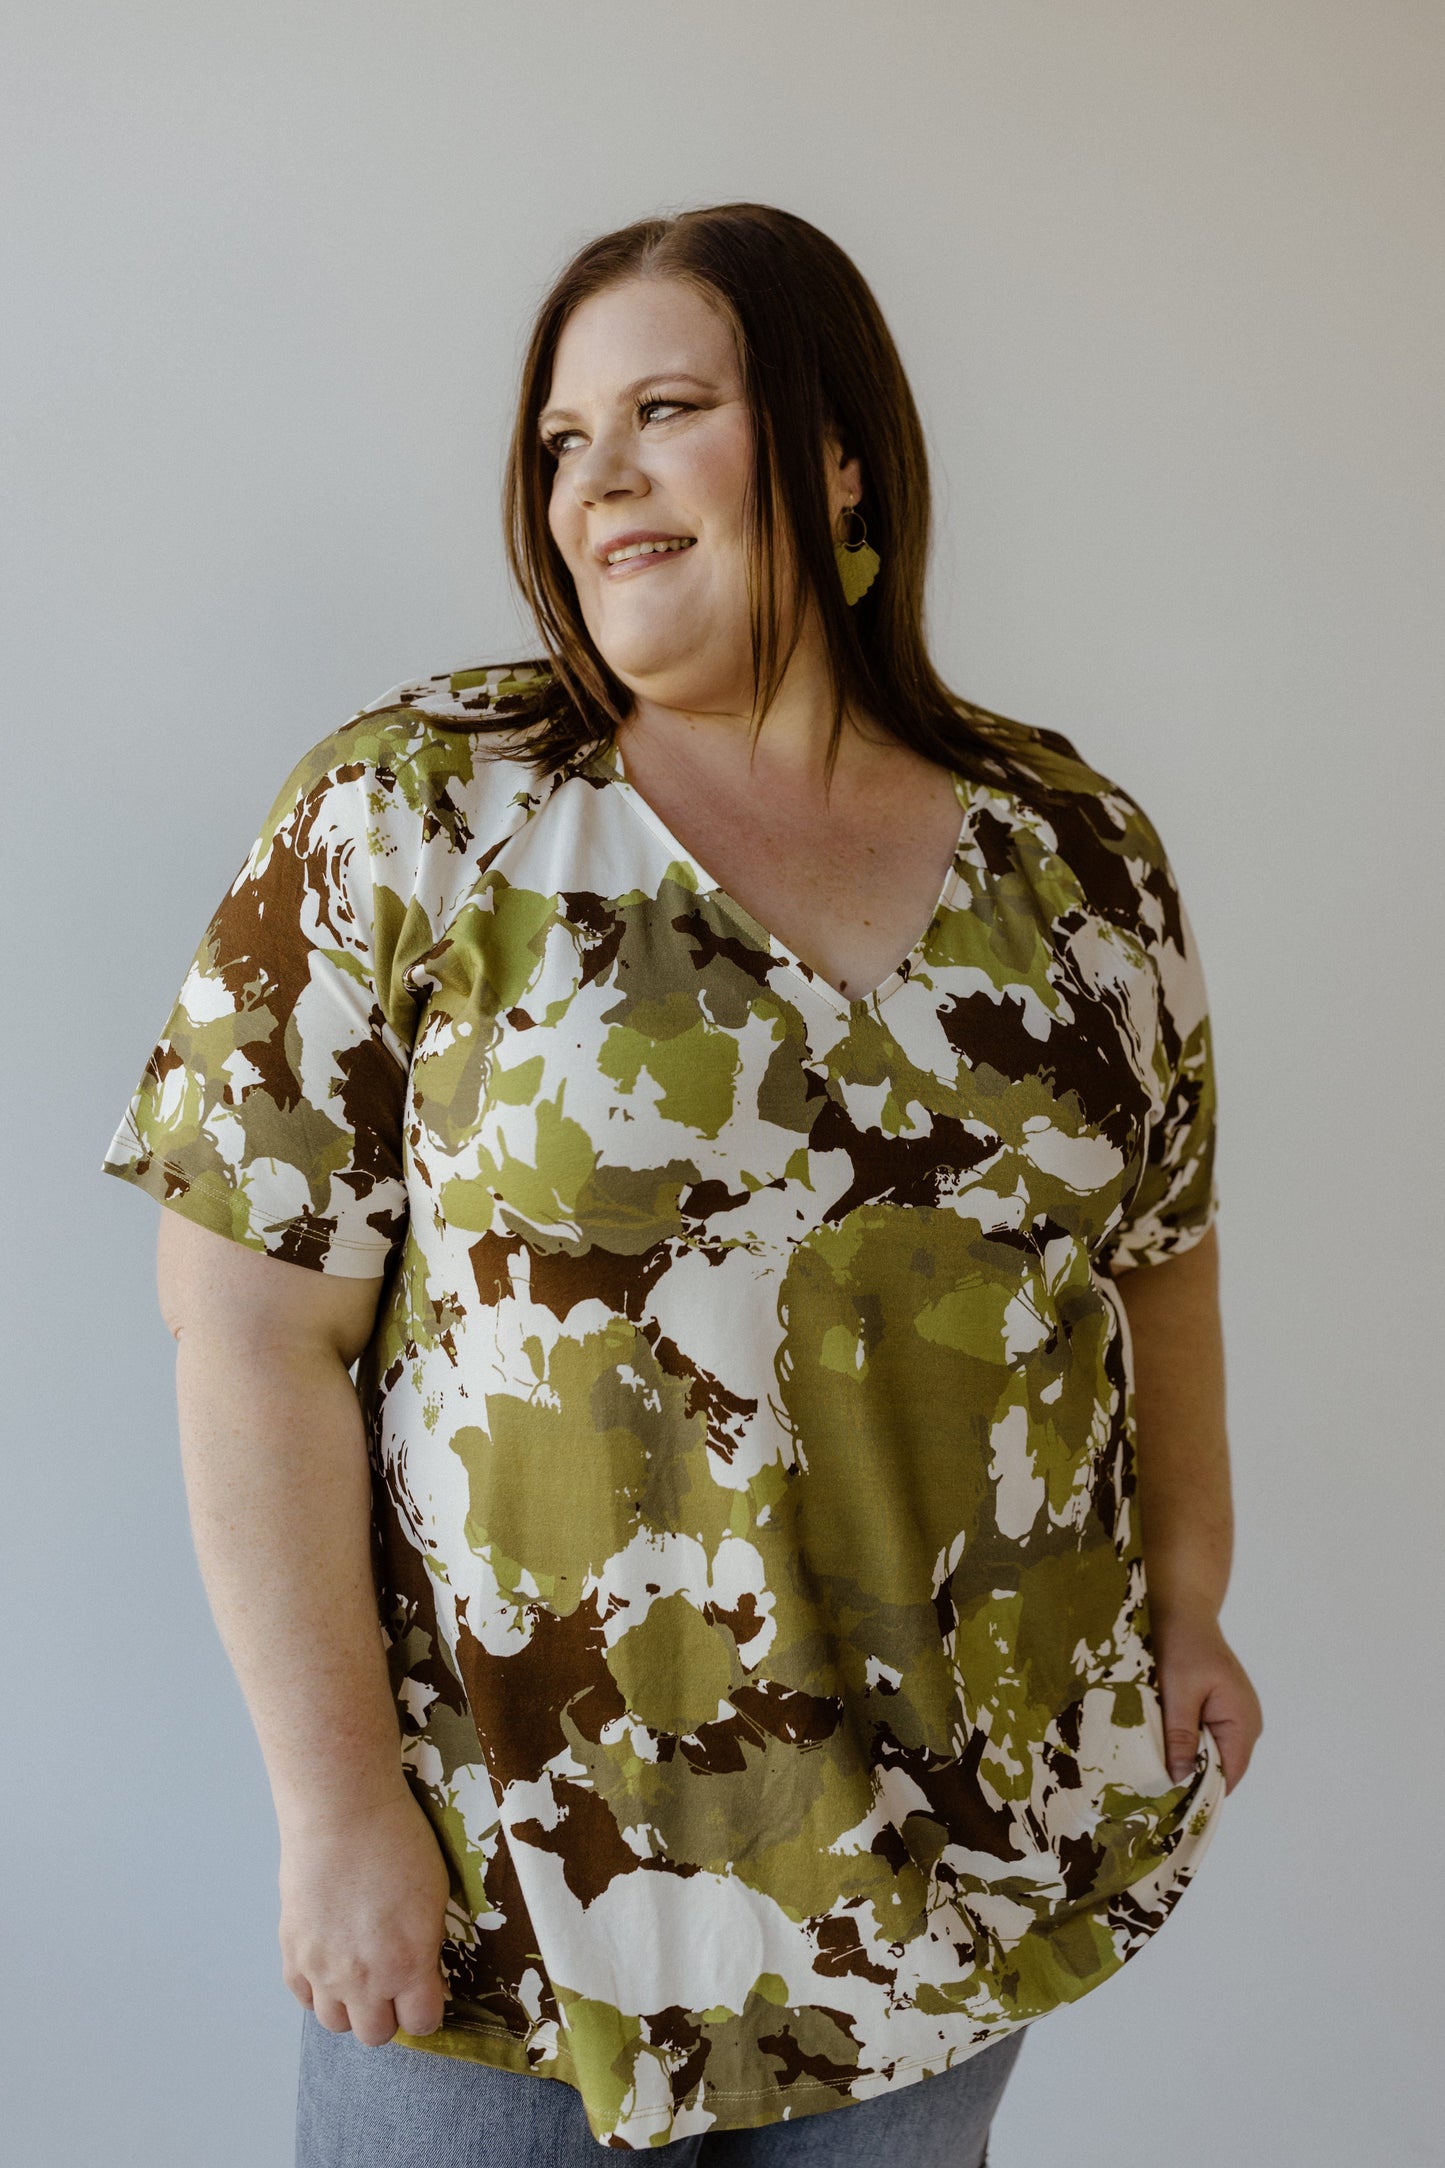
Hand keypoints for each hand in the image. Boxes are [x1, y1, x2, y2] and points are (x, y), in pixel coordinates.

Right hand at [278, 1788, 452, 2044]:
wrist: (341, 1810)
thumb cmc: (398, 1840)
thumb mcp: (434, 1895)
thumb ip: (425, 1945)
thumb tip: (420, 1968)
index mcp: (407, 1965)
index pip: (421, 2023)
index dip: (426, 2008)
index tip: (426, 1991)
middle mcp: (363, 1979)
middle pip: (375, 2034)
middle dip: (388, 2014)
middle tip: (392, 1984)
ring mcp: (321, 1969)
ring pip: (335, 2023)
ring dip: (350, 2007)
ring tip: (358, 1974)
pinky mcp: (291, 1951)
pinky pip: (302, 1996)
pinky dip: (316, 1989)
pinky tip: (329, 1961)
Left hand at [1152, 1603, 1262, 1794]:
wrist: (1184, 1611)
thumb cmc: (1181, 1645)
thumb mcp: (1177, 1692)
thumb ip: (1180, 1736)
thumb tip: (1180, 1780)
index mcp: (1243, 1722)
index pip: (1229, 1776)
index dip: (1203, 1793)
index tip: (1170, 1805)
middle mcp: (1247, 1724)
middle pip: (1222, 1769)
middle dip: (1192, 1780)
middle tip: (1155, 1791)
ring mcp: (1237, 1717)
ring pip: (1213, 1755)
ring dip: (1188, 1762)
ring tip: (1155, 1772)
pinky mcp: (1222, 1709)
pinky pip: (1208, 1738)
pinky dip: (1188, 1744)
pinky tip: (1163, 1746)